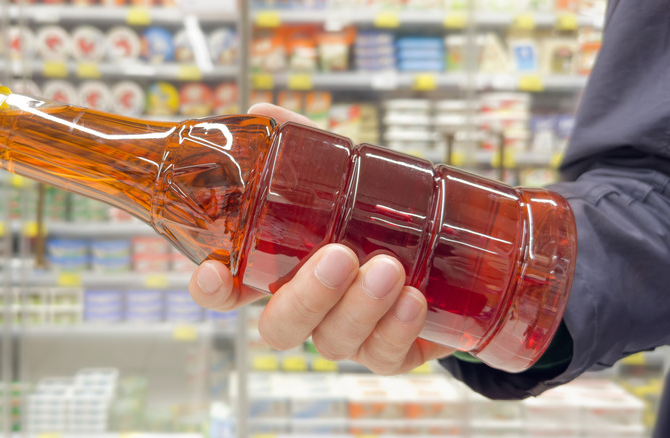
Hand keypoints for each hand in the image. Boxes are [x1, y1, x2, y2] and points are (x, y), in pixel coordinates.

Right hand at [188, 103, 453, 374]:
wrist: (455, 256)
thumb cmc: (384, 218)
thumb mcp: (348, 178)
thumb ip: (305, 150)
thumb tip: (263, 112)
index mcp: (285, 270)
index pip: (231, 290)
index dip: (214, 290)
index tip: (214, 274)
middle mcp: (310, 307)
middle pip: (280, 326)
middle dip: (306, 296)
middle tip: (338, 257)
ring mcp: (347, 333)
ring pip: (332, 340)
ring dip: (359, 306)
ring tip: (390, 268)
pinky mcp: (389, 351)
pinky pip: (383, 355)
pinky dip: (397, 328)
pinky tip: (415, 300)